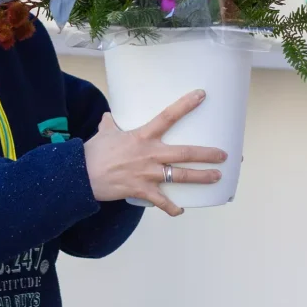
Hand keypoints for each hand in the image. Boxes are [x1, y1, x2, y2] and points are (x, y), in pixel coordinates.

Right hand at [84, 89, 226, 216]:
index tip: (202, 95)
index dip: (186, 105)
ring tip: (217, 177)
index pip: (168, 116)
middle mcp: (150, 153)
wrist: (81, 175)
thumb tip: (108, 117)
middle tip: (224, 154)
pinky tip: (180, 211)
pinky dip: (172, 207)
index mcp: (142, 135)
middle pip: (185, 152)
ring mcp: (148, 173)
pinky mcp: (142, 190)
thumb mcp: (104, 133)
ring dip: (201, 177)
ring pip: (181, 175)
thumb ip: (110, 125)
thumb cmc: (93, 152)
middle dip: (207, 154)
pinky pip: (162, 201)